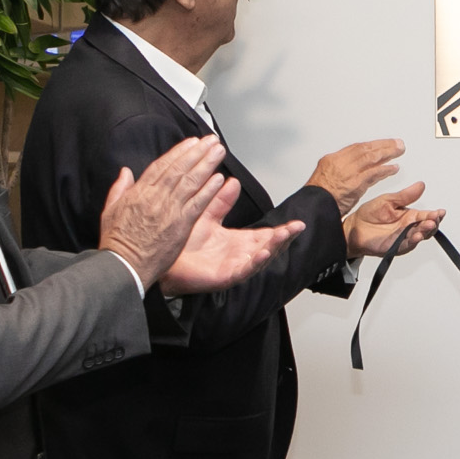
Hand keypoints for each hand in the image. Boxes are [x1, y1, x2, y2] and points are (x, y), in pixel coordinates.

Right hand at [96, 136, 233, 288]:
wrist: (124, 265)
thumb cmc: (117, 242)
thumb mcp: (109, 211)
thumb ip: (119, 189)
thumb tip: (125, 172)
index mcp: (139, 192)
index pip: (161, 165)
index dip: (178, 152)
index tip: (190, 143)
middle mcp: (155, 197)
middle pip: (179, 168)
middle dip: (197, 152)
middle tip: (210, 140)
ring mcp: (169, 210)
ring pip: (190, 181)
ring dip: (207, 164)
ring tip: (218, 151)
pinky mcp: (181, 225)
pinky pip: (198, 203)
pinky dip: (208, 190)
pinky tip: (219, 179)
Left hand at [162, 193, 305, 294]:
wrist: (161, 258)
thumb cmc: (181, 243)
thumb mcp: (206, 216)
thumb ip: (220, 201)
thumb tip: (233, 181)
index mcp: (237, 242)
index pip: (266, 236)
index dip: (282, 231)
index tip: (297, 223)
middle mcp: (238, 256)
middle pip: (269, 248)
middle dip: (284, 238)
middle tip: (296, 228)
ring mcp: (232, 268)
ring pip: (259, 259)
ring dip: (273, 248)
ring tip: (283, 237)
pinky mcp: (222, 277)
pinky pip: (242, 271)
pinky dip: (253, 264)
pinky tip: (262, 254)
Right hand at [307, 138, 405, 210]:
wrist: (312, 208)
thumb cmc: (317, 198)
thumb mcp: (324, 179)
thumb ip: (338, 173)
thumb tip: (348, 172)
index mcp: (330, 160)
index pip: (354, 148)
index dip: (371, 145)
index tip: (381, 144)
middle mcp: (339, 162)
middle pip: (364, 149)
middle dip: (382, 145)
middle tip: (396, 143)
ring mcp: (347, 172)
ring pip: (371, 157)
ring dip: (387, 153)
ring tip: (399, 151)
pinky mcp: (355, 183)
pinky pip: (373, 173)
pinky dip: (385, 170)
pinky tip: (394, 168)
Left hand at [345, 180, 443, 258]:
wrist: (354, 228)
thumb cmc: (370, 214)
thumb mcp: (389, 200)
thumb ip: (405, 196)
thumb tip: (420, 185)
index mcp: (409, 216)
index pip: (426, 215)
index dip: (435, 214)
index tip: (440, 212)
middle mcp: (408, 228)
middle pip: (426, 227)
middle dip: (433, 223)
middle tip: (435, 218)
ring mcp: (402, 238)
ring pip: (419, 236)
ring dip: (425, 232)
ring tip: (428, 226)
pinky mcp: (395, 247)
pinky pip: (406, 245)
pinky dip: (412, 241)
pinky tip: (416, 236)